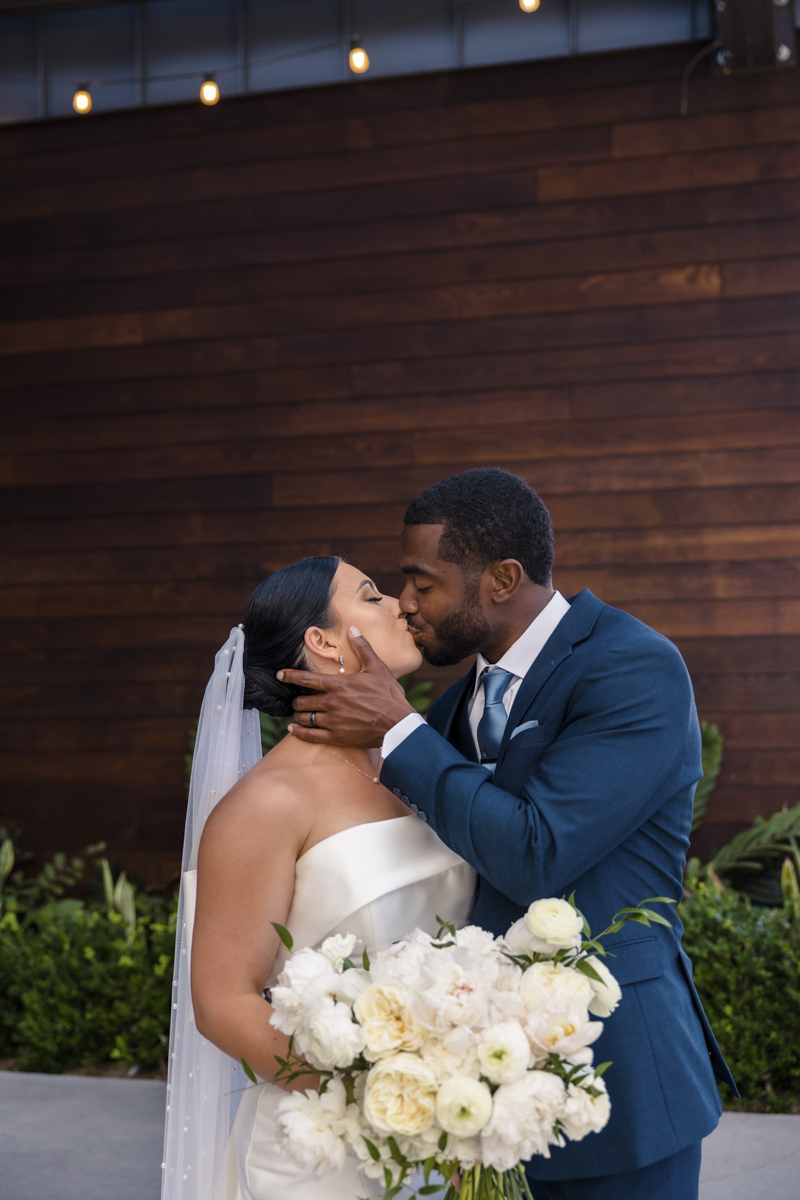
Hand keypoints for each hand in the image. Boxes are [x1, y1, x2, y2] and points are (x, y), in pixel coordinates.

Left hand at [278, 627, 415, 747]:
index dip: (290, 676)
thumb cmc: (389, 695)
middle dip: (296, 700)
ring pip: (305, 718)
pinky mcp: (337, 737)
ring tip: (297, 714)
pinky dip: (299, 732)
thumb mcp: (377, 668)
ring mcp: (333, 722)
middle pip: (303, 701)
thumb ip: (362, 648)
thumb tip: (352, 628)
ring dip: (298, 715)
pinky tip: (293, 730)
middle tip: (296, 700)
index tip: (279, 675)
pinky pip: (311, 736)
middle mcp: (332, 703)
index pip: (307, 679)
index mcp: (339, 685)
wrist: (398, 724)